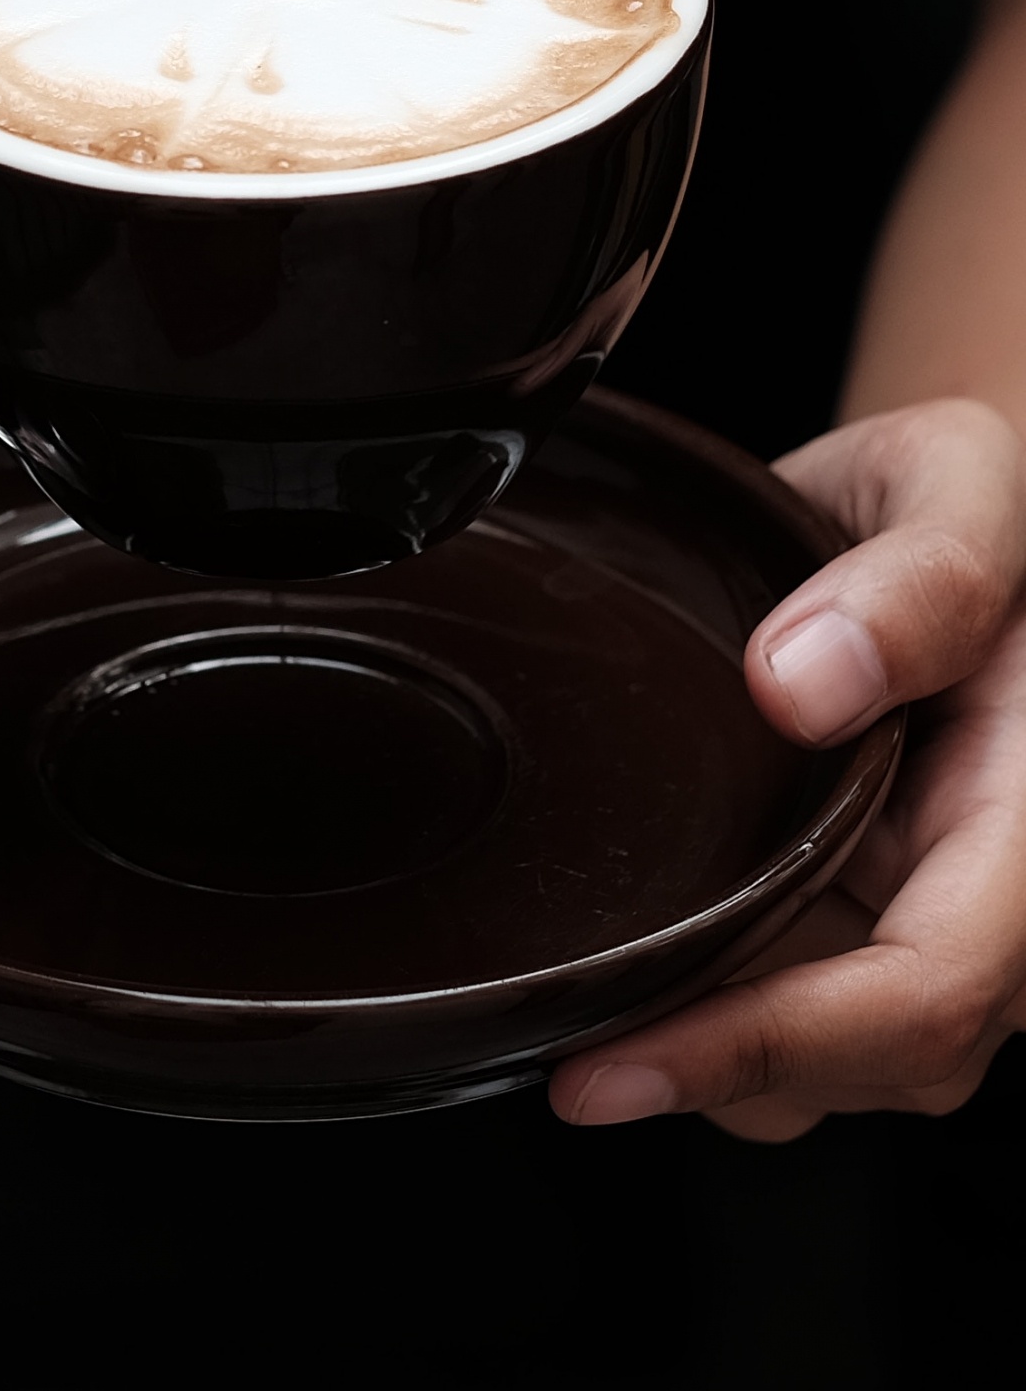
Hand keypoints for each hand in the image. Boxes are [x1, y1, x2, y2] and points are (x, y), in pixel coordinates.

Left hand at [549, 398, 1025, 1138]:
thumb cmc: (967, 494)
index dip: (770, 1044)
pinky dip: (729, 1011)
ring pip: (846, 1065)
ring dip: (722, 1050)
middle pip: (881, 1059)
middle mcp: (1011, 896)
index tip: (613, 1065)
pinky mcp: (892, 920)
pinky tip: (649, 965)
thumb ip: (920, 577)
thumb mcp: (958, 481)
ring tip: (600, 997)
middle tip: (567, 1037)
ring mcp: (951, 918)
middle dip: (719, 1065)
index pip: (928, 988)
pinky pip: (821, 1018)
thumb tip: (798, 685)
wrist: (946, 514)